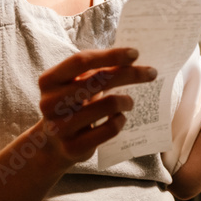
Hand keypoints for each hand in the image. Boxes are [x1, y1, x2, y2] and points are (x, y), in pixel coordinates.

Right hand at [35, 48, 156, 169]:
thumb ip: (97, 69)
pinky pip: (110, 129)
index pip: (82, 61)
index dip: (110, 55)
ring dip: (126, 100)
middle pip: (99, 80)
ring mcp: (59, 127)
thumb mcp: (78, 84)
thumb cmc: (72, 104)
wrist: (52, 145)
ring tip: (129, 101)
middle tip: (151, 73)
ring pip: (109, 104)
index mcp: (49, 80)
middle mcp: (49, 103)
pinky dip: (120, 120)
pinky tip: (119, 118)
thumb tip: (132, 57)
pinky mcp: (73, 147)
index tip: (135, 53)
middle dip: (130, 74)